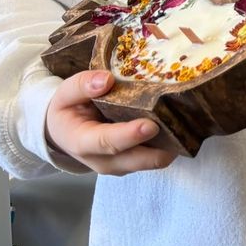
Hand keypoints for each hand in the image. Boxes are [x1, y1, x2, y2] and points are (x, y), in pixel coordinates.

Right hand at [45, 70, 177, 174]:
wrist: (64, 132)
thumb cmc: (67, 111)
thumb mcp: (65, 93)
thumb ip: (82, 85)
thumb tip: (106, 80)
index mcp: (81, 142)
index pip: (107, 142)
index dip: (130, 135)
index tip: (151, 126)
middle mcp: (102, 160)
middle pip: (137, 160)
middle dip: (160, 146)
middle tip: (179, 124)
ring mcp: (121, 165)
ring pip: (152, 162)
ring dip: (169, 145)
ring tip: (182, 121)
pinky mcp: (135, 163)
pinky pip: (156, 157)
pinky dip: (168, 145)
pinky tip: (176, 124)